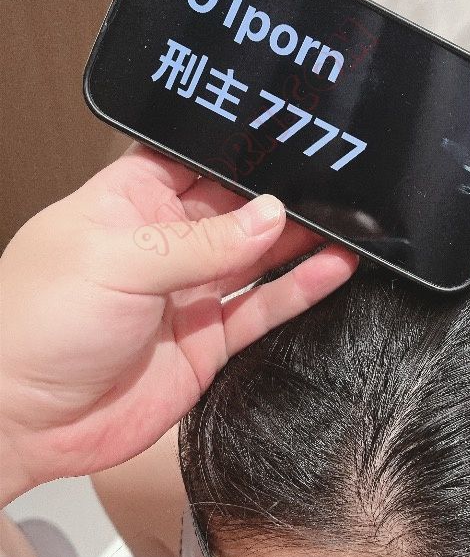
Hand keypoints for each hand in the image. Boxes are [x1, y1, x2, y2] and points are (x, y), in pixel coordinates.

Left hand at [0, 144, 356, 497]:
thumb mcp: (117, 261)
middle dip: (282, 196)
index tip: (293, 137)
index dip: (241, 149)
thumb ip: (200, 242)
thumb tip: (268, 217)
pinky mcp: (207, 342)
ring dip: (300, 242)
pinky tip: (331, 271)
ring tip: (350, 224)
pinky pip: (261, 310)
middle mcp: (164, 244)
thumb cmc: (35, 326)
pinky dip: (298, 292)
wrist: (24, 419)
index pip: (196, 160)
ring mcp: (188, 294)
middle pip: (237, 209)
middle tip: (336, 184)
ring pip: (257, 259)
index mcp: (129, 202)